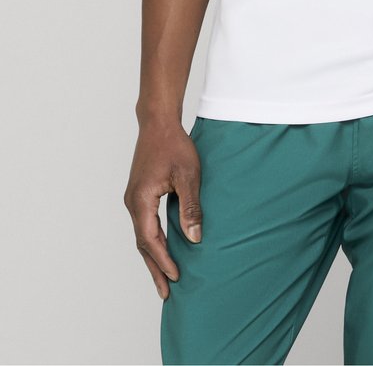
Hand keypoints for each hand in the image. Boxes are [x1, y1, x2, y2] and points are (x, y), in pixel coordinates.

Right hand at [123, 121, 201, 300]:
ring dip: (153, 257)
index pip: (150, 240)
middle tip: (166, 294)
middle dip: (154, 269)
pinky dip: (152, 241)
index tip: (176, 277)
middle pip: (142, 244)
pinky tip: (162, 249)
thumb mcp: (188, 176)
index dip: (163, 260)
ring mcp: (133, 199)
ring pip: (142, 236)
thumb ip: (190, 207)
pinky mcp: (138, 195)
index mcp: (141, 201)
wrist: (158, 123)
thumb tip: (194, 238)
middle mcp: (132, 203)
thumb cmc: (174, 146)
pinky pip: (144, 225)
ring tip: (164, 278)